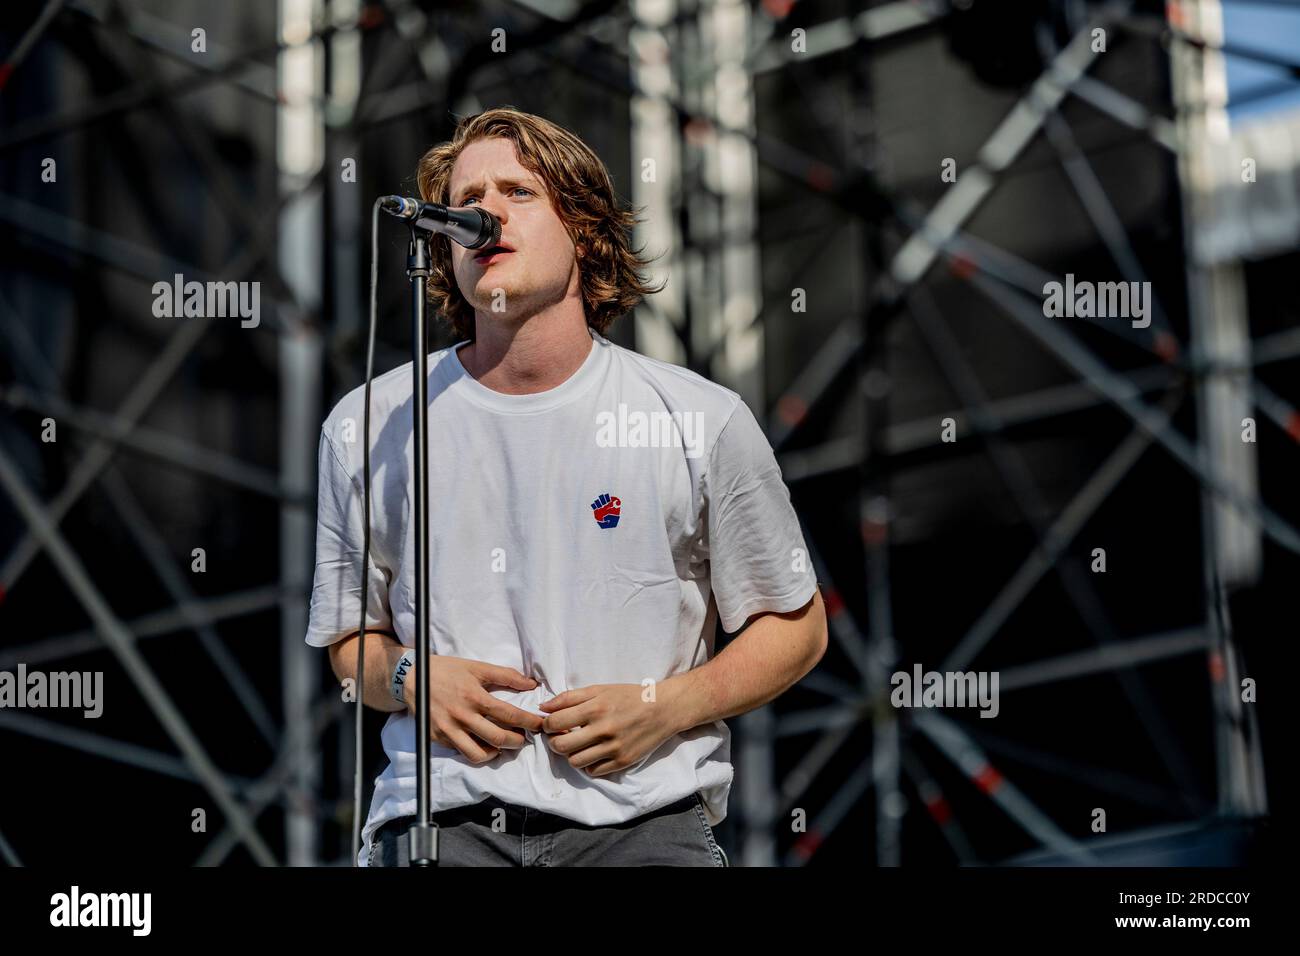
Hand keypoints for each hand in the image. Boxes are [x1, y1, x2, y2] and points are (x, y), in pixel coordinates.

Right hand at [413, 656, 545, 763]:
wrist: (412, 677)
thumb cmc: (448, 670)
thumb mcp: (477, 667)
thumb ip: (505, 675)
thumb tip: (531, 683)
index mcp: (475, 697)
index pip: (509, 714)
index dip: (529, 722)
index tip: (539, 725)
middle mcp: (462, 716)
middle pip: (498, 739)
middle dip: (517, 741)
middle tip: (524, 738)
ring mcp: (449, 730)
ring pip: (478, 754)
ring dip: (497, 753)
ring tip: (504, 745)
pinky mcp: (438, 738)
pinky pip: (461, 752)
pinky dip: (477, 752)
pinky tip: (484, 745)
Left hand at [539, 683, 681, 776]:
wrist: (663, 709)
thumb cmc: (629, 696)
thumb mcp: (600, 689)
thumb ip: (569, 697)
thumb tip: (542, 708)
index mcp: (595, 708)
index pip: (555, 722)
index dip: (547, 725)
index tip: (551, 724)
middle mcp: (603, 729)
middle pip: (561, 746)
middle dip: (554, 742)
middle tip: (561, 737)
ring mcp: (614, 748)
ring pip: (575, 762)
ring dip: (571, 754)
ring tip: (578, 745)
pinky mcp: (623, 762)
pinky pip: (593, 771)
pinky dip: (588, 764)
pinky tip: (593, 753)